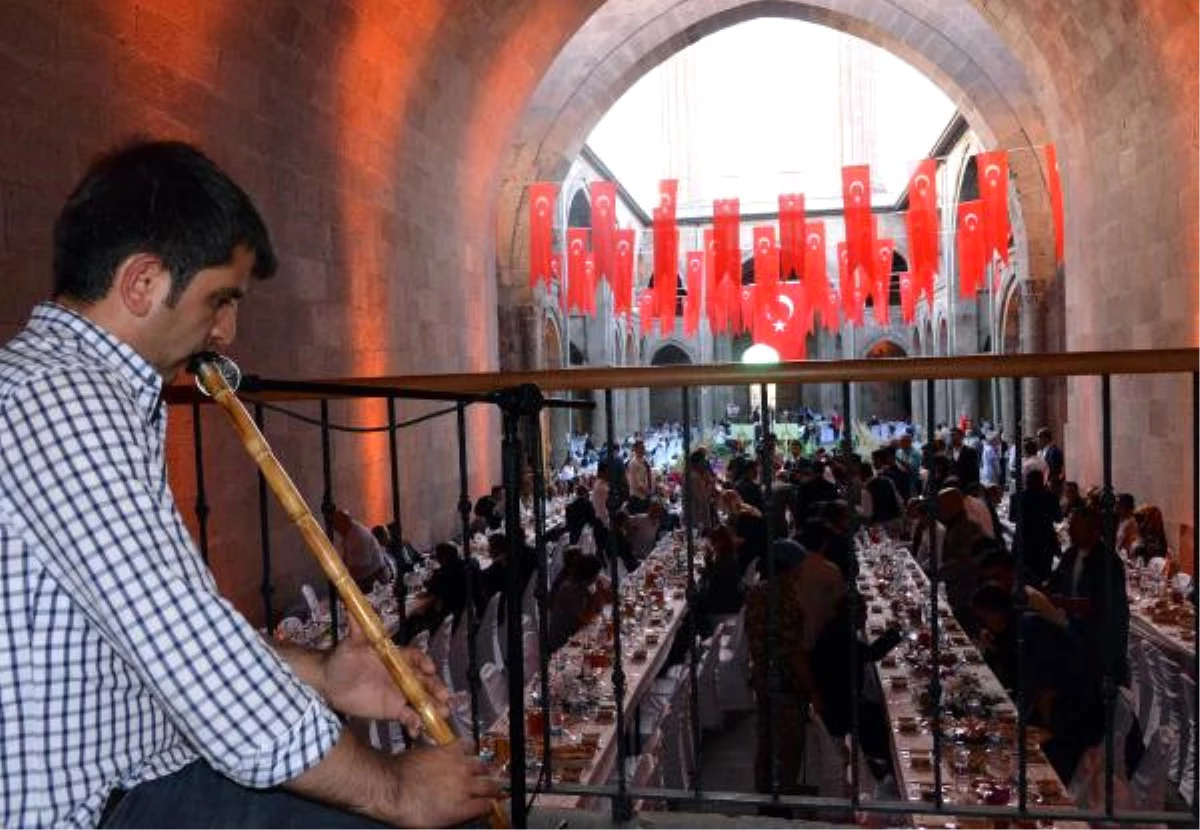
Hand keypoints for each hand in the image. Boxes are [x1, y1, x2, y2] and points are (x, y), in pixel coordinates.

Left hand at [323, 617, 448, 734]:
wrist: (329, 683)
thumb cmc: (342, 659)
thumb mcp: (350, 644)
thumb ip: (356, 630)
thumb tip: (353, 608)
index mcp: (396, 657)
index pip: (415, 658)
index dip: (424, 663)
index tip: (430, 668)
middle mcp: (402, 675)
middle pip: (425, 681)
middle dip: (436, 688)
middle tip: (443, 697)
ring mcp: (399, 693)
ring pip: (421, 699)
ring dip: (432, 706)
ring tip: (441, 714)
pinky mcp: (393, 710)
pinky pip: (409, 716)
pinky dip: (415, 722)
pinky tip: (417, 729)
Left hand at [382, 741, 500, 827]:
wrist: (391, 786)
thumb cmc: (407, 810)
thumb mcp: (433, 826)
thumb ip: (454, 820)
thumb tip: (463, 816)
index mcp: (463, 808)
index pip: (488, 806)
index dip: (489, 806)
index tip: (487, 805)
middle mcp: (467, 786)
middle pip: (491, 785)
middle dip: (494, 787)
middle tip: (493, 787)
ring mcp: (459, 766)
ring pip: (483, 765)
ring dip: (483, 769)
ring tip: (481, 770)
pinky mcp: (449, 750)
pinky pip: (467, 745)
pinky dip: (469, 748)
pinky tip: (466, 752)